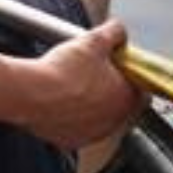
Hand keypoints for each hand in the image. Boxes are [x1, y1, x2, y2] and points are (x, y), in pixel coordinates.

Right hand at [9, 16, 141, 150]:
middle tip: (92, 72)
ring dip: (90, 104)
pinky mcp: (71, 141)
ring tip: (73, 85)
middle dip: (109, 89)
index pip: (141, 89)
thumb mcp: (94, 40)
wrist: (30, 94)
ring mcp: (93, 134)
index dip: (129, 75)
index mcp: (127, 98)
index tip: (117, 66)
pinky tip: (60, 102)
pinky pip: (76, 128)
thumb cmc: (63, 71)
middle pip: (119, 104)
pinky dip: (71, 117)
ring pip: (98, 117)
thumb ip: (114, 33)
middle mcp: (114, 121)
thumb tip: (120, 31)